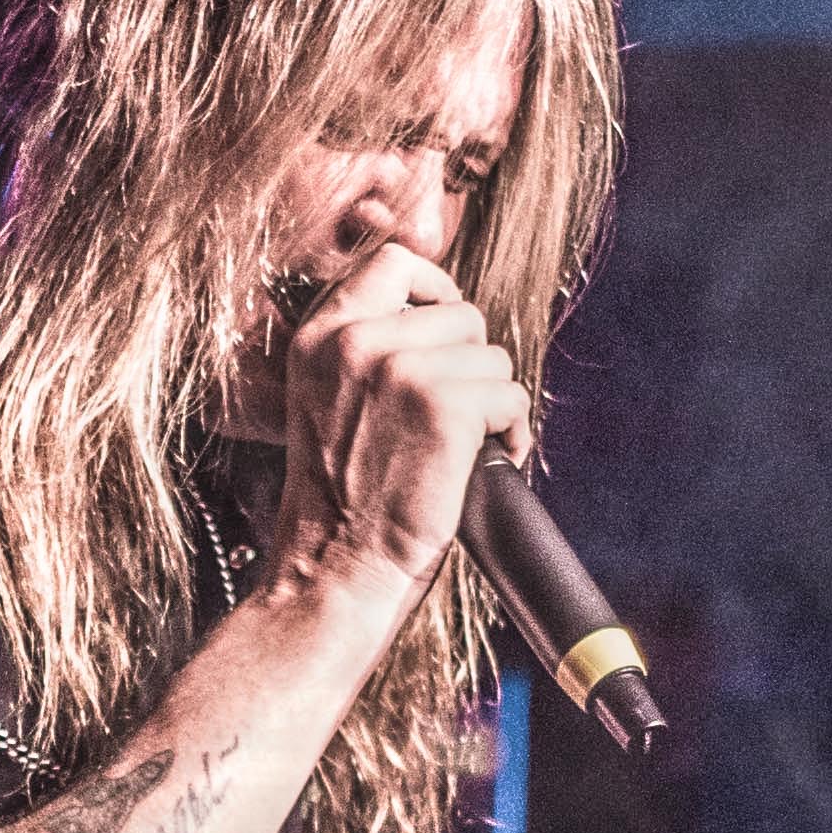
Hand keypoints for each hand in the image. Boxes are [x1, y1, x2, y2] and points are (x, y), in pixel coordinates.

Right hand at [273, 244, 529, 606]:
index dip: (435, 288)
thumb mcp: (325, 403)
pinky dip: (512, 434)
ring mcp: (399, 367)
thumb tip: (438, 318)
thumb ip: (363, 353)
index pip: (393, 262)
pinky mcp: (444, 404)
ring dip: (492, 404)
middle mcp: (355, 341)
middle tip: (456, 415)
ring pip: (492, 357)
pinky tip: (485, 463)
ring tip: (465, 448)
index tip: (447, 328)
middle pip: (460, 313)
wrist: (334, 570)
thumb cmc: (338, 504)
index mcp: (319, 336)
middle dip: (470, 364)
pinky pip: (511, 397)